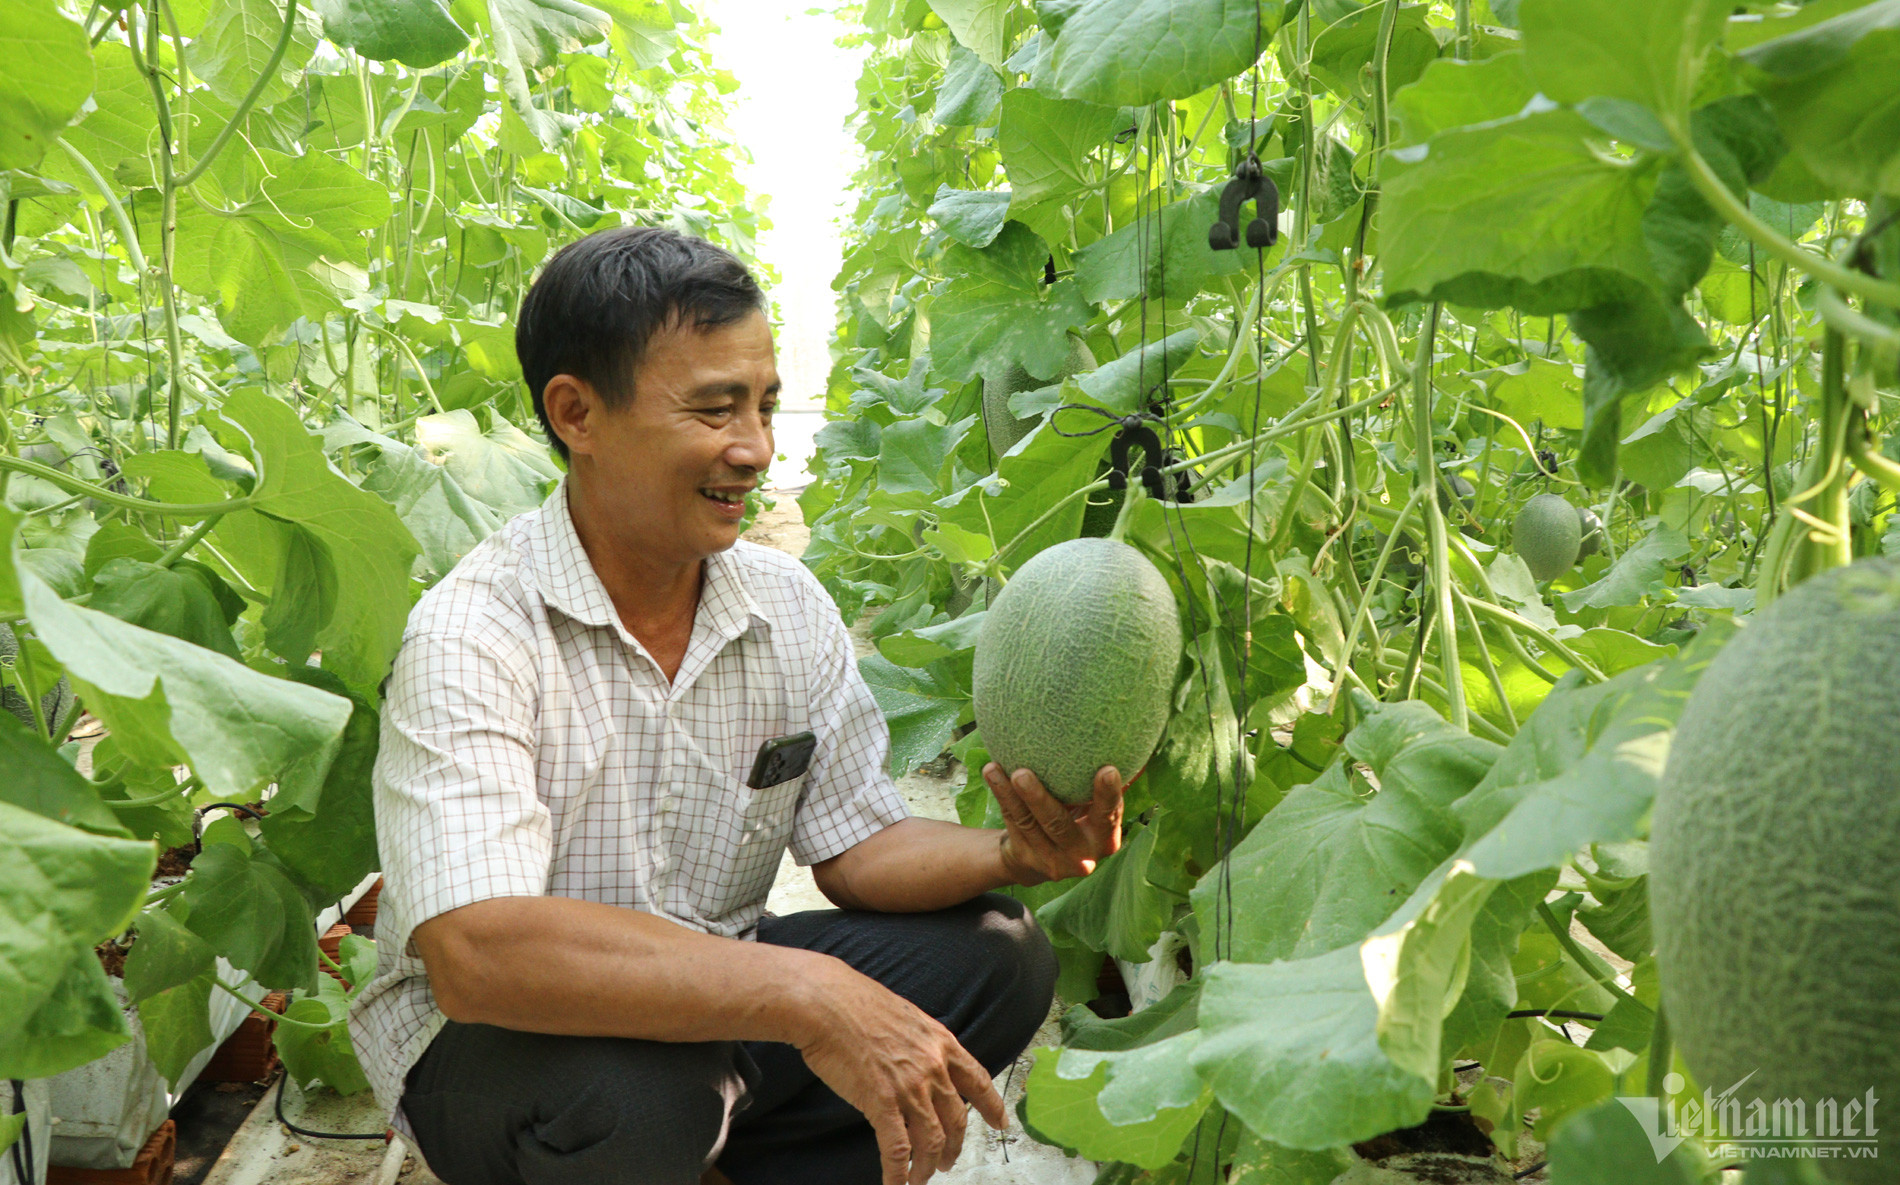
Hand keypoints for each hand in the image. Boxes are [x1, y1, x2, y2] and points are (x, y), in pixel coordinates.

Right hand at [796, 961, 1006, 1184]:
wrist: (828, 1004)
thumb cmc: (857, 1003)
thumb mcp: (906, 1017)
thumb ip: (919, 1045)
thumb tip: (916, 1065)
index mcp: (941, 1043)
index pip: (978, 1080)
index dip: (992, 1106)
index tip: (1001, 1123)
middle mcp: (933, 1067)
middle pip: (956, 1119)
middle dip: (954, 1147)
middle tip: (946, 1162)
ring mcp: (910, 1087)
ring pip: (932, 1140)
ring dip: (927, 1166)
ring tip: (920, 1179)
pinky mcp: (882, 1103)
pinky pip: (898, 1149)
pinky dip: (898, 1174)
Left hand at [986, 763, 1124, 886]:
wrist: (1041, 861)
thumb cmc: (1077, 820)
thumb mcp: (1094, 812)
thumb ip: (1101, 788)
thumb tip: (1126, 741)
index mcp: (1105, 839)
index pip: (1109, 815)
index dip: (1108, 795)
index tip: (1107, 769)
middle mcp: (1080, 856)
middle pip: (1058, 824)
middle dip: (1038, 799)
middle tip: (1022, 774)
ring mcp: (1050, 860)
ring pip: (1026, 822)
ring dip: (1008, 793)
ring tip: (994, 768)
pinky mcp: (1025, 857)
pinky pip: (1012, 821)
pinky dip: (1001, 795)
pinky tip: (992, 772)